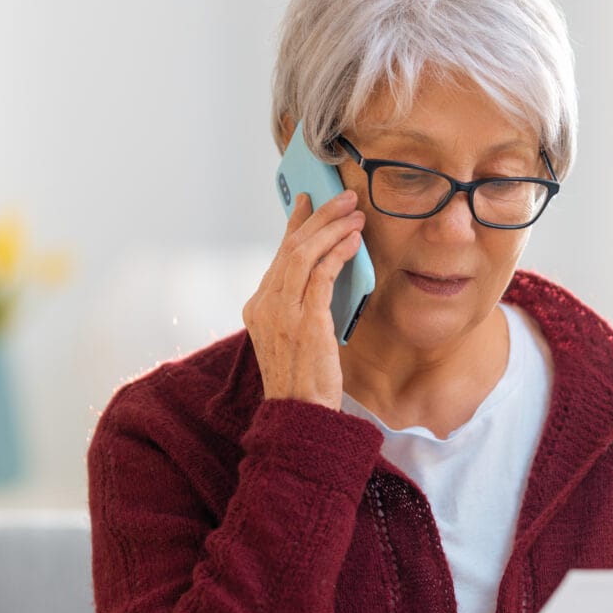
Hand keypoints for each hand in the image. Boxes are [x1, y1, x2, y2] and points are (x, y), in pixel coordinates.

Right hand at [242, 188, 365, 406]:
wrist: (300, 414)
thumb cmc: (304, 380)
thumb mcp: (293, 337)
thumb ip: (299, 305)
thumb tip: (325, 271)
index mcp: (257, 307)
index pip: (278, 255)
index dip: (295, 224)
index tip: (309, 202)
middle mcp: (264, 305)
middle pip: (290, 246)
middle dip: (319, 217)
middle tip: (342, 198)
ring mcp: (281, 313)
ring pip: (304, 253)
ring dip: (332, 228)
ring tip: (354, 214)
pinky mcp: (305, 321)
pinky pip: (321, 274)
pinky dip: (338, 252)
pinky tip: (353, 241)